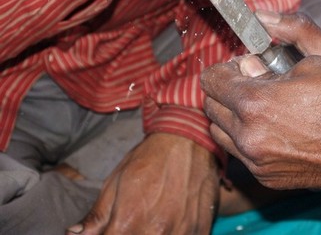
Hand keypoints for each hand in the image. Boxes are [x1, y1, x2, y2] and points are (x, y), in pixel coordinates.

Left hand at [66, 133, 218, 234]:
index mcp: (127, 223)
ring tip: (152, 220)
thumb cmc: (150, 158)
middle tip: (131, 223)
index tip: (111, 229)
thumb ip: (96, 216)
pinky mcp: (200, 231)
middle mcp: (155, 232)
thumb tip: (74, 234)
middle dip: (129, 234)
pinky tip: (171, 222)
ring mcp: (181, 233)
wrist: (189, 140)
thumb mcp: (115, 182)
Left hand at [202, 54, 320, 193]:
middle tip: (249, 81)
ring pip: (222, 134)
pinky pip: (243, 154)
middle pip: (211, 107)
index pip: (212, 80)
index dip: (223, 67)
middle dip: (225, 90)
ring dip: (231, 116)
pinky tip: (272, 127)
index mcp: (256, 103)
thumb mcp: (313, 66)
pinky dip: (247, 138)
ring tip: (258, 106)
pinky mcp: (269, 178)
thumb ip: (270, 67)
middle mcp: (249, 136)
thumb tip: (249, 68)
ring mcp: (258, 161)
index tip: (238, 65)